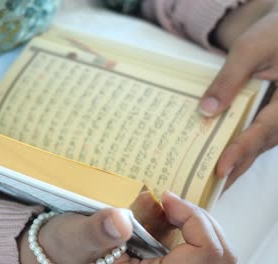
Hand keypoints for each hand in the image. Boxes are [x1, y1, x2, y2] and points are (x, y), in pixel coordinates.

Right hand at [20, 191, 235, 263]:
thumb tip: (120, 220)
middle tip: (172, 201)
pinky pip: (203, 250)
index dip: (195, 222)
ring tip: (172, 207)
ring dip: (199, 223)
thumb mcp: (75, 237)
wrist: (61, 254)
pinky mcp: (169, 262)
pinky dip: (193, 227)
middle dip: (201, 220)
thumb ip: (96, 231)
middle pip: (219, 256)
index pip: (203, 257)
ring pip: (216, 253)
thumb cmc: (66, 249)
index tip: (168, 198)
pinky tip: (171, 216)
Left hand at [198, 0, 277, 186]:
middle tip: (205, 190)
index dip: (241, 151)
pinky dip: (234, 148)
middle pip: (258, 146)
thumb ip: (229, 80)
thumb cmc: (273, 34)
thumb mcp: (250, 50)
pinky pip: (252, 135)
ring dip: (232, 163)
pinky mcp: (268, 117)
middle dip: (232, 169)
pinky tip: (212, 156)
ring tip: (205, 182)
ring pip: (256, 145)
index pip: (263, 131)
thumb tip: (206, 111)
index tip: (220, 169)